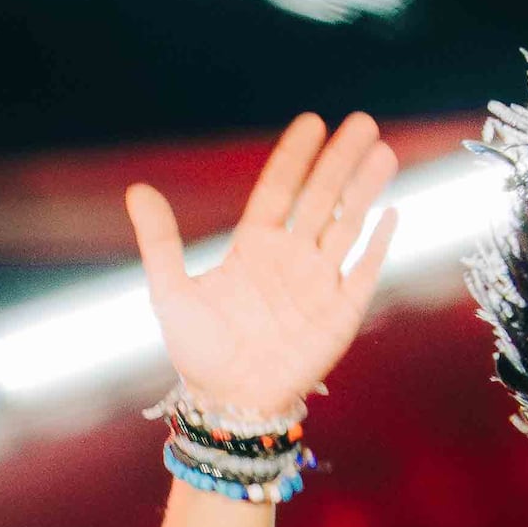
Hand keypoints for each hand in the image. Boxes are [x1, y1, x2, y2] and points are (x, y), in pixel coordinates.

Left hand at [129, 113, 397, 433]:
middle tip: (361, 122)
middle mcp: (291, 258)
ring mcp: (319, 284)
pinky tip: (390, 214)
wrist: (228, 404)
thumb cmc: (199, 351)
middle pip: (322, 198)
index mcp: (254, 247)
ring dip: (365, 190)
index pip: (281, 190)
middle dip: (341, 160)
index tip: (313, 122)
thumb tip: (137, 189)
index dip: (296, 157)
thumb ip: (161, 240)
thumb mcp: (170, 291)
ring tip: (383, 153)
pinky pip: (363, 272)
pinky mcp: (340, 314)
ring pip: (348, 226)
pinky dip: (377, 245)